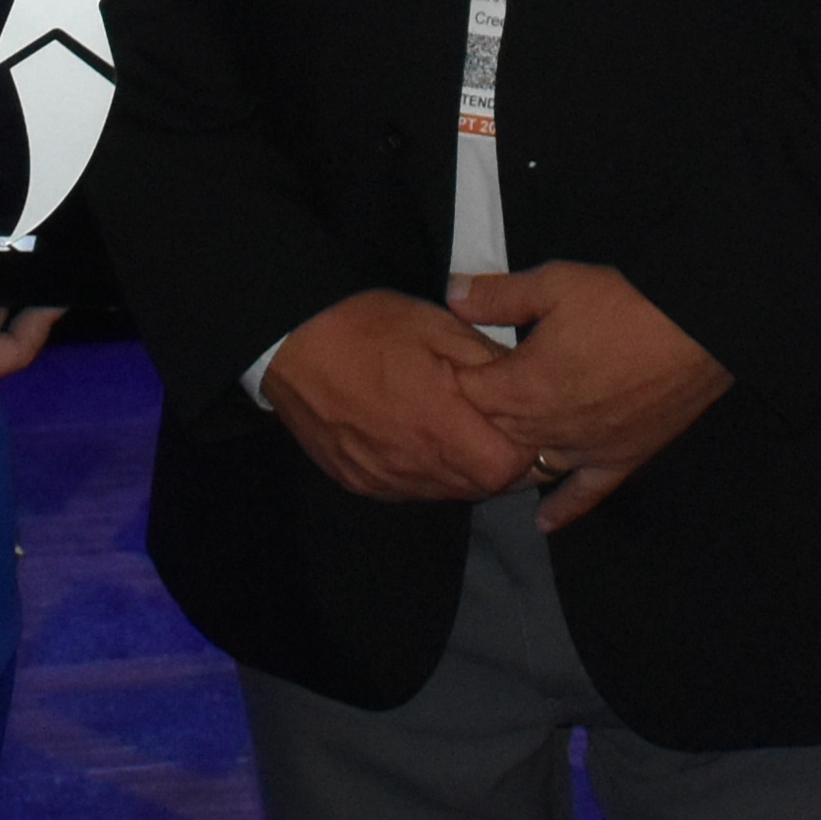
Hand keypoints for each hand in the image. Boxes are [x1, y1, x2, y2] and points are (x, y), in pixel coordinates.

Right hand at [266, 289, 543, 502]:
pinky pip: (408, 490)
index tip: (525, 422)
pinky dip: (426, 472)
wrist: (292, 340)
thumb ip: (491, 364)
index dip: (525, 448)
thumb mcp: (442, 328)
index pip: (508, 468)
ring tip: (460, 429)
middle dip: (497, 459)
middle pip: (480, 487)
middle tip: (496, 423)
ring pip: (446, 492)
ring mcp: (383, 481)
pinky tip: (421, 439)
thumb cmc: (372, 327)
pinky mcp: (359, 482)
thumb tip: (528, 386)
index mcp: (440, 428)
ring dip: (463, 468)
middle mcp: (413, 467)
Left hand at [440, 262, 732, 528]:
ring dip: (510, 460)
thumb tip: (451, 296)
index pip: (467, 395)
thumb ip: (499, 296)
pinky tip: (544, 522)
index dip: (453, 381)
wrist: (697, 328)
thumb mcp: (555, 284)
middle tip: (463, 409)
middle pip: (494, 435)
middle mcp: (546, 429)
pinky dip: (563, 509)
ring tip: (489, 458)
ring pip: (531, 467)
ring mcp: (583, 450)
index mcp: (523, 387)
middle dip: (475, 421)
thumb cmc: (624, 302)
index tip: (443, 370)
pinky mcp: (619, 460)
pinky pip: (586, 493)